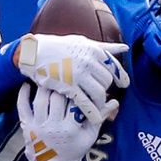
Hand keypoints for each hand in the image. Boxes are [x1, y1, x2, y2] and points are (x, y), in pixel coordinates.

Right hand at [13, 33, 129, 124]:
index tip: (124, 84)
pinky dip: (92, 112)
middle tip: (104, 94)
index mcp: (94, 50)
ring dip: (100, 101)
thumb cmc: (60, 46)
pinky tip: (95, 118)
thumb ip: (104, 47)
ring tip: (98, 105)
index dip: (121, 76)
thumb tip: (125, 47)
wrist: (35, 52)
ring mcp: (79, 74)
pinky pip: (85, 102)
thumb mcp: (83, 42)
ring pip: (99, 93)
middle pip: (107, 81)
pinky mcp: (68, 86)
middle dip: (107, 88)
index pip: (113, 66)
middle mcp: (89, 61)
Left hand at [16, 84, 105, 160]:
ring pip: (40, 99)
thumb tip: (115, 101)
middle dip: (61, 86)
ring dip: (45, 87)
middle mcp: (53, 127)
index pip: (75, 103)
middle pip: (57, 98)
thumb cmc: (75, 150)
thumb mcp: (90, 135)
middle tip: (63, 75)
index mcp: (70, 129)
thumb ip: (100, 117)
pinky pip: (22, 107)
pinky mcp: (26, 127)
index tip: (79, 82)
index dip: (78, 91)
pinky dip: (23, 94)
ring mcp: (37, 127)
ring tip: (49, 78)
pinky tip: (28, 85)